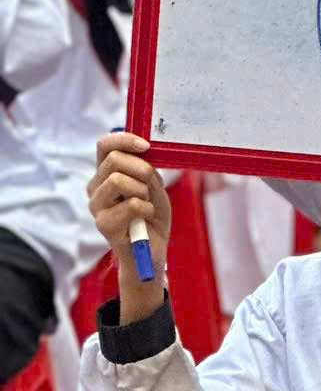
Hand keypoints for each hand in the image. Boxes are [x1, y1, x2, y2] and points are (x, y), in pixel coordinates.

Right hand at [88, 132, 170, 300]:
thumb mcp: (154, 186)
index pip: (104, 145)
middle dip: (141, 169)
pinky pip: (131, 204)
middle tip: (151, 187)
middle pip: (113, 160)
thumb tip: (143, 149)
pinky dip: (147, 209)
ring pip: (118, 180)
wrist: (152, 251)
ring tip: (147, 204)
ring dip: (143, 190)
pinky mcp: (103, 224)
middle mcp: (96, 188)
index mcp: (106, 174)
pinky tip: (146, 219)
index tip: (146, 146)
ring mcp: (97, 206)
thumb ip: (146, 169)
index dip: (124, 139)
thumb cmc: (152, 216)